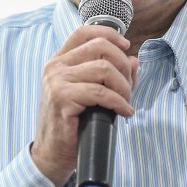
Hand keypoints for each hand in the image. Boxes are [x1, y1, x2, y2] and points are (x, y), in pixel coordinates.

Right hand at [31, 25, 138, 186]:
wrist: (52, 154)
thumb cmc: (73, 125)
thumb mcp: (92, 95)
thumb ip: (112, 76)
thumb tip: (134, 60)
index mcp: (60, 61)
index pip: (84, 32)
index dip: (108, 34)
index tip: (126, 46)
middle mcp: (55, 67)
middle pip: (100, 48)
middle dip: (123, 66)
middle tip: (129, 87)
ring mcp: (57, 82)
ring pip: (104, 70)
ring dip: (124, 87)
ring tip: (126, 102)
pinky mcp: (63, 99)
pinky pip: (101, 93)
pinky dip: (119, 102)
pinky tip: (124, 112)